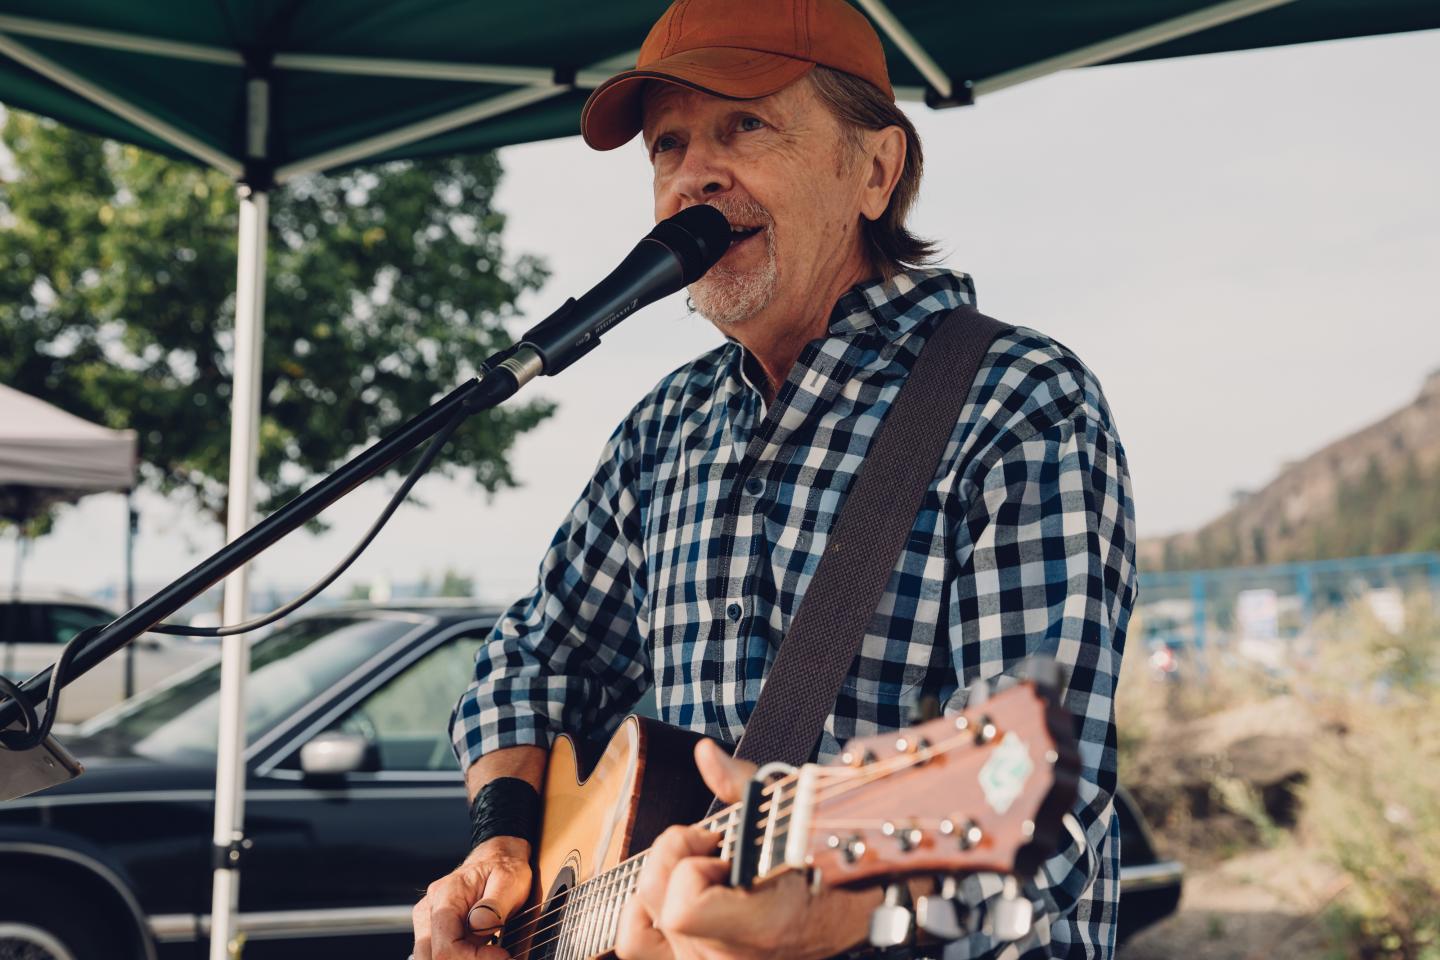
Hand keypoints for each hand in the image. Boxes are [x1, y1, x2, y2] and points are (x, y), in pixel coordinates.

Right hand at [412, 835, 531, 959]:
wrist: (498, 857)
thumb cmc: (504, 867)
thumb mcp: (509, 881)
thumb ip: (492, 907)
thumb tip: (476, 927)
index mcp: (445, 896)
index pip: (445, 947)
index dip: (472, 959)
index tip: (503, 956)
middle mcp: (429, 909)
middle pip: (431, 958)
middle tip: (497, 957)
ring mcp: (428, 920)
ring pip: (432, 958)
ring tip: (491, 953)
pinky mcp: (435, 929)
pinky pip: (441, 952)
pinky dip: (461, 958)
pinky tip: (481, 953)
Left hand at [614, 740, 881, 959]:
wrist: (842, 918)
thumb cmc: (822, 868)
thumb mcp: (792, 818)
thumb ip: (743, 785)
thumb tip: (705, 754)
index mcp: (758, 928)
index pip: (683, 908)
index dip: (691, 866)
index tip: (718, 846)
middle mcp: (726, 959)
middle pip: (655, 898)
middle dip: (676, 857)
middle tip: (712, 849)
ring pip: (638, 921)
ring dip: (660, 884)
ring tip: (695, 873)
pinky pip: (636, 941)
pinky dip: (643, 913)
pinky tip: (673, 893)